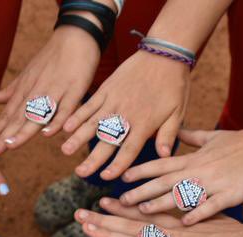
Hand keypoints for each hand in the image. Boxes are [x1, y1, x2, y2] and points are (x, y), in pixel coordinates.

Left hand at [0, 27, 100, 154]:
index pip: (7, 115)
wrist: (76, 36)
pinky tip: (48, 133)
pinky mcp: (74, 90)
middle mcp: (36, 92)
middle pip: (18, 118)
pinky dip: (57, 121)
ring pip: (37, 114)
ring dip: (24, 130)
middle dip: (3, 137)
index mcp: (24, 91)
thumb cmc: (51, 59)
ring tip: (10, 145)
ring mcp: (54, 91)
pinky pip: (65, 109)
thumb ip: (9, 91)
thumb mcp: (27, 75)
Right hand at [61, 51, 189, 180]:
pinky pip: (89, 104)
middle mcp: (126, 114)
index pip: (129, 149)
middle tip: (79, 173)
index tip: (106, 177)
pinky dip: (77, 115)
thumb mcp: (178, 112)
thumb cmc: (174, 85)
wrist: (165, 53)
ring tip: (65, 151)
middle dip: (93, 159)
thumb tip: (165, 157)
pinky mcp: (106, 89)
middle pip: (107, 141)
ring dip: (78, 138)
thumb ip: (168, 135)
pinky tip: (65, 126)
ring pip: (93, 123)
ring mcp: (113, 101)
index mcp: (144, 123)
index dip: (118, 164)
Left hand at [75, 200, 242, 236]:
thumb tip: (191, 217)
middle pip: (133, 224)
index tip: (103, 202)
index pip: (147, 214)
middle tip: (80, 213)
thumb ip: (200, 220)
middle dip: (105, 219)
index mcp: (183, 223)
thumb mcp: (218, 224)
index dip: (123, 209)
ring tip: (84, 228)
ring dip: (107, 234)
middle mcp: (174, 233)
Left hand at [120, 128, 242, 224]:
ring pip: (182, 194)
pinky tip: (184, 223)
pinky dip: (197, 214)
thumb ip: (191, 137)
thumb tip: (176, 131)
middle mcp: (199, 171)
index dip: (141, 170)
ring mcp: (213, 183)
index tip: (123, 177)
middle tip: (121, 201)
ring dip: (161, 203)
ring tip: (143, 211)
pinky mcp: (230, 195)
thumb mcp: (212, 136)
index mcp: (193, 159)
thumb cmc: (240, 142)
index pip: (161, 164)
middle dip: (142, 191)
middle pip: (164, 181)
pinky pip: (210, 206)